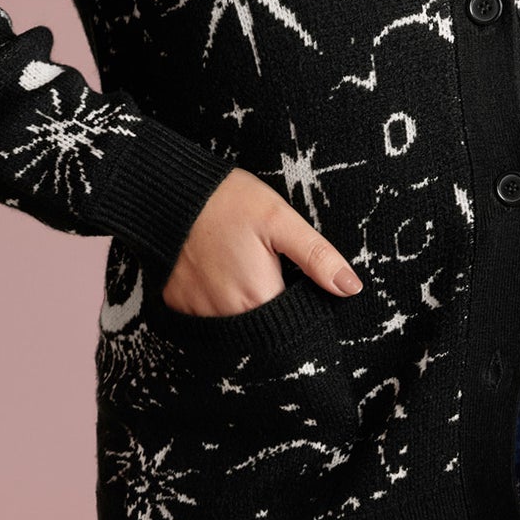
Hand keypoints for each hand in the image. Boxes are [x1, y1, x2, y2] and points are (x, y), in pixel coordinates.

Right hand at [160, 166, 363, 316]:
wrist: (167, 191)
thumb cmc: (228, 200)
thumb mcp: (279, 219)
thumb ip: (317, 257)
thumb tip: (352, 287)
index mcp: (259, 297)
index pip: (292, 323)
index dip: (300, 308)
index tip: (297, 286)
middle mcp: (227, 315)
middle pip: (263, 327)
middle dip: (272, 307)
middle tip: (267, 271)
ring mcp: (198, 312)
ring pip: (234, 324)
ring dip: (244, 306)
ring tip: (242, 269)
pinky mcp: (177, 304)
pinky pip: (204, 316)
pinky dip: (215, 300)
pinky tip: (217, 272)